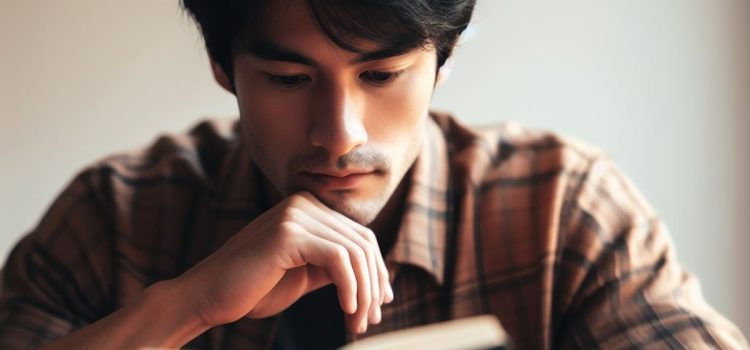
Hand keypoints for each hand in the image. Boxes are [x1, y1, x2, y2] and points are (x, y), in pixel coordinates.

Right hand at [175, 191, 393, 333]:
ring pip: (354, 252)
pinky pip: (338, 259)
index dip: (376, 272)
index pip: (360, 236)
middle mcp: (303, 203)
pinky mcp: (287, 233)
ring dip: (362, 293)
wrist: (208, 297)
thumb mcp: (305, 274)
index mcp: (308, 208)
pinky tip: (346, 310)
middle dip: (372, 285)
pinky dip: (350, 287)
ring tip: (358, 323)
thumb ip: (336, 267)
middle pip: (362, 243)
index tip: (379, 305)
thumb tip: (379, 280)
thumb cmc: (254, 289)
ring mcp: (295, 214)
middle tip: (370, 321)